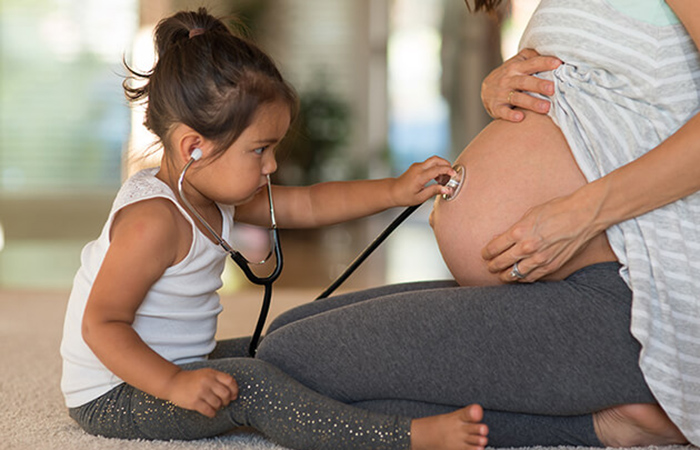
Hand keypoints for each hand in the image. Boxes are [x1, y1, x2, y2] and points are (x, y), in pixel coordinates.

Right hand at [165, 368, 238, 417]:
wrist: (173, 382)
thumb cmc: (193, 379)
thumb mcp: (207, 373)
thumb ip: (220, 380)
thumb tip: (234, 394)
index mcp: (212, 373)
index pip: (230, 381)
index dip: (235, 390)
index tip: (233, 395)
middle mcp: (207, 381)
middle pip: (226, 394)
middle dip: (227, 401)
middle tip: (223, 402)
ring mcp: (200, 392)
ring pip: (218, 404)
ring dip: (218, 407)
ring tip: (214, 405)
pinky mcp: (194, 402)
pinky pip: (209, 411)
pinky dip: (212, 413)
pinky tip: (210, 411)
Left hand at [391, 156, 456, 205]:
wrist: (393, 191)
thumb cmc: (404, 196)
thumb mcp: (420, 197)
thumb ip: (434, 191)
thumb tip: (447, 189)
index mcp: (419, 176)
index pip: (437, 169)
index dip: (448, 171)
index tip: (454, 175)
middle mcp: (418, 168)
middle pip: (436, 159)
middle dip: (446, 164)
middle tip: (451, 174)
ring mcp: (417, 166)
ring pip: (433, 160)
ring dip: (441, 167)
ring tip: (443, 180)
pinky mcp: (417, 166)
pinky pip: (429, 164)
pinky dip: (436, 168)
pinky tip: (437, 179)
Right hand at [481, 49, 561, 121]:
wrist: (486, 91)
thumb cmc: (509, 76)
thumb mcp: (517, 62)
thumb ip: (532, 56)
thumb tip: (553, 51)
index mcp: (516, 67)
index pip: (532, 63)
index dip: (544, 63)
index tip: (558, 64)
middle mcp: (508, 79)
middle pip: (525, 82)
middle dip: (538, 85)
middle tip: (552, 89)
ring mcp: (501, 94)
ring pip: (517, 98)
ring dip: (531, 102)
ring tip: (546, 107)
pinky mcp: (496, 107)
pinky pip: (503, 112)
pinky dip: (510, 115)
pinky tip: (520, 118)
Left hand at [481, 193, 600, 282]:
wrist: (583, 215)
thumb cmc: (557, 210)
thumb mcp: (529, 214)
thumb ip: (514, 229)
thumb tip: (500, 240)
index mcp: (519, 231)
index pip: (494, 248)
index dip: (486, 253)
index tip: (485, 254)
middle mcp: (527, 247)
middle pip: (501, 262)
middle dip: (492, 265)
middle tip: (490, 266)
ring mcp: (539, 258)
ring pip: (514, 274)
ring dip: (505, 275)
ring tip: (501, 274)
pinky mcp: (551, 266)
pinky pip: (531, 277)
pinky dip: (522, 278)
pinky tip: (518, 276)